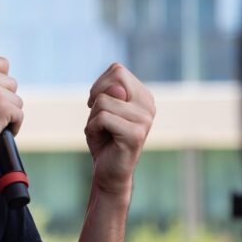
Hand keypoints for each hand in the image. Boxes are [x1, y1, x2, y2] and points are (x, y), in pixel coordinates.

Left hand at [85, 63, 154, 196]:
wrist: (109, 171)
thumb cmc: (104, 138)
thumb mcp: (102, 108)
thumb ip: (108, 92)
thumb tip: (118, 90)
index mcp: (143, 96)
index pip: (117, 70)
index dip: (100, 84)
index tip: (98, 103)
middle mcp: (148, 105)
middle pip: (114, 80)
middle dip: (97, 96)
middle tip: (99, 117)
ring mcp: (144, 120)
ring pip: (103, 101)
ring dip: (93, 117)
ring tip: (103, 132)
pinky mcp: (135, 134)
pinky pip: (102, 118)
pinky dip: (93, 128)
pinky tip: (102, 139)